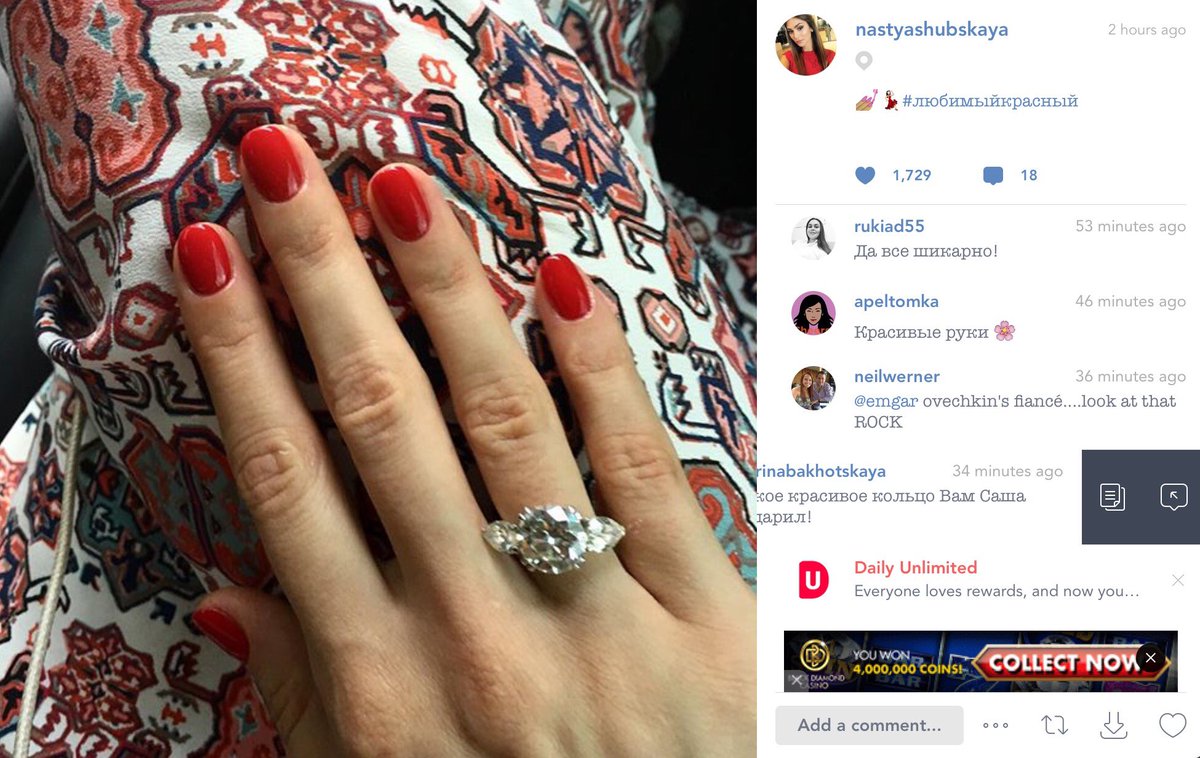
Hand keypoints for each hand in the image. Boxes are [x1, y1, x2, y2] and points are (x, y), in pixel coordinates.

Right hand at [170, 124, 754, 755]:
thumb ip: (303, 696)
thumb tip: (225, 591)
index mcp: (382, 688)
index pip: (287, 482)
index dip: (240, 358)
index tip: (212, 262)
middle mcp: (475, 638)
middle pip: (380, 422)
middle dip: (322, 281)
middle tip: (286, 173)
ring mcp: (593, 621)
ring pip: (503, 423)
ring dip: (442, 293)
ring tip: (397, 193)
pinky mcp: (702, 618)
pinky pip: (642, 470)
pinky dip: (598, 371)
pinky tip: (562, 284)